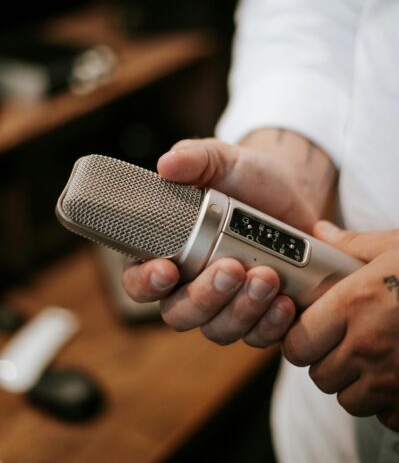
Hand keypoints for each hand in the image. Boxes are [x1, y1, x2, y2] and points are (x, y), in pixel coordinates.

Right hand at [122, 138, 317, 346]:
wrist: (292, 192)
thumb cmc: (245, 176)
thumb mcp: (220, 160)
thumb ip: (193, 159)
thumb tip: (167, 164)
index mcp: (167, 250)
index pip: (138, 280)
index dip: (145, 283)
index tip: (166, 271)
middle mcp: (190, 284)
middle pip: (180, 313)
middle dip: (204, 297)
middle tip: (231, 269)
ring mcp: (224, 304)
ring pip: (219, 329)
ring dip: (241, 310)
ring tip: (267, 277)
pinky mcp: (257, 315)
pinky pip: (257, 336)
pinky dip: (270, 324)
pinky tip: (284, 302)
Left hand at [282, 221, 398, 430]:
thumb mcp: (395, 247)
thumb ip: (351, 246)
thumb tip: (321, 232)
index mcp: (356, 304)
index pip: (299, 341)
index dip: (300, 338)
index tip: (309, 331)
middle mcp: (370, 346)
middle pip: (321, 375)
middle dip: (327, 361)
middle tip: (343, 342)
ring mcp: (395, 379)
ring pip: (350, 399)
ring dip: (356, 383)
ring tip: (373, 357)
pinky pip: (385, 415)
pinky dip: (387, 401)